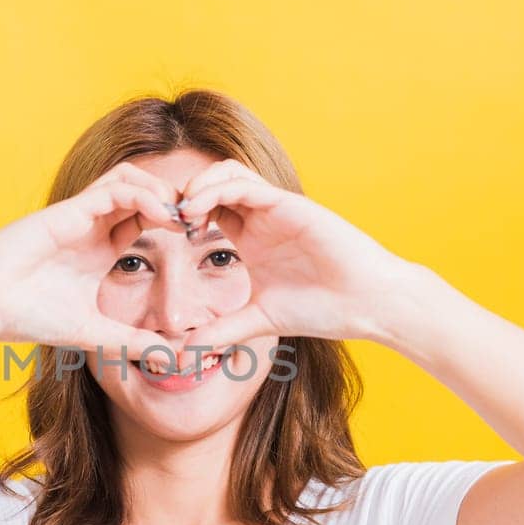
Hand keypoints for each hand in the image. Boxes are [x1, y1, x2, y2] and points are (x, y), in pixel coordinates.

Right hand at [0, 163, 188, 359]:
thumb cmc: (30, 316)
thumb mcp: (94, 332)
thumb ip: (130, 341)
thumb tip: (170, 358)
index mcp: (103, 250)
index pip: (148, 221)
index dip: (177, 225)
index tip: (203, 243)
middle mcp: (95, 227)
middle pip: (145, 194)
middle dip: (177, 202)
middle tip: (204, 221)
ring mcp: (82, 215)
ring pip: (132, 180)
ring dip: (163, 192)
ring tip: (185, 216)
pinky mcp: (70, 209)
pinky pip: (115, 188)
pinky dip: (144, 194)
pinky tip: (164, 215)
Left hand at [172, 159, 422, 352]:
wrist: (369, 304)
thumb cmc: (324, 309)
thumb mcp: (260, 320)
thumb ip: (224, 330)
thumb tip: (187, 350)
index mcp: (251, 240)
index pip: (206, 212)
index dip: (178, 218)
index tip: (154, 238)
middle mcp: (260, 218)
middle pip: (212, 185)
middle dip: (181, 196)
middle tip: (159, 218)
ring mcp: (275, 208)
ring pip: (226, 174)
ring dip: (196, 187)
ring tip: (177, 212)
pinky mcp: (290, 204)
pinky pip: (245, 184)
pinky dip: (216, 190)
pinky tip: (196, 211)